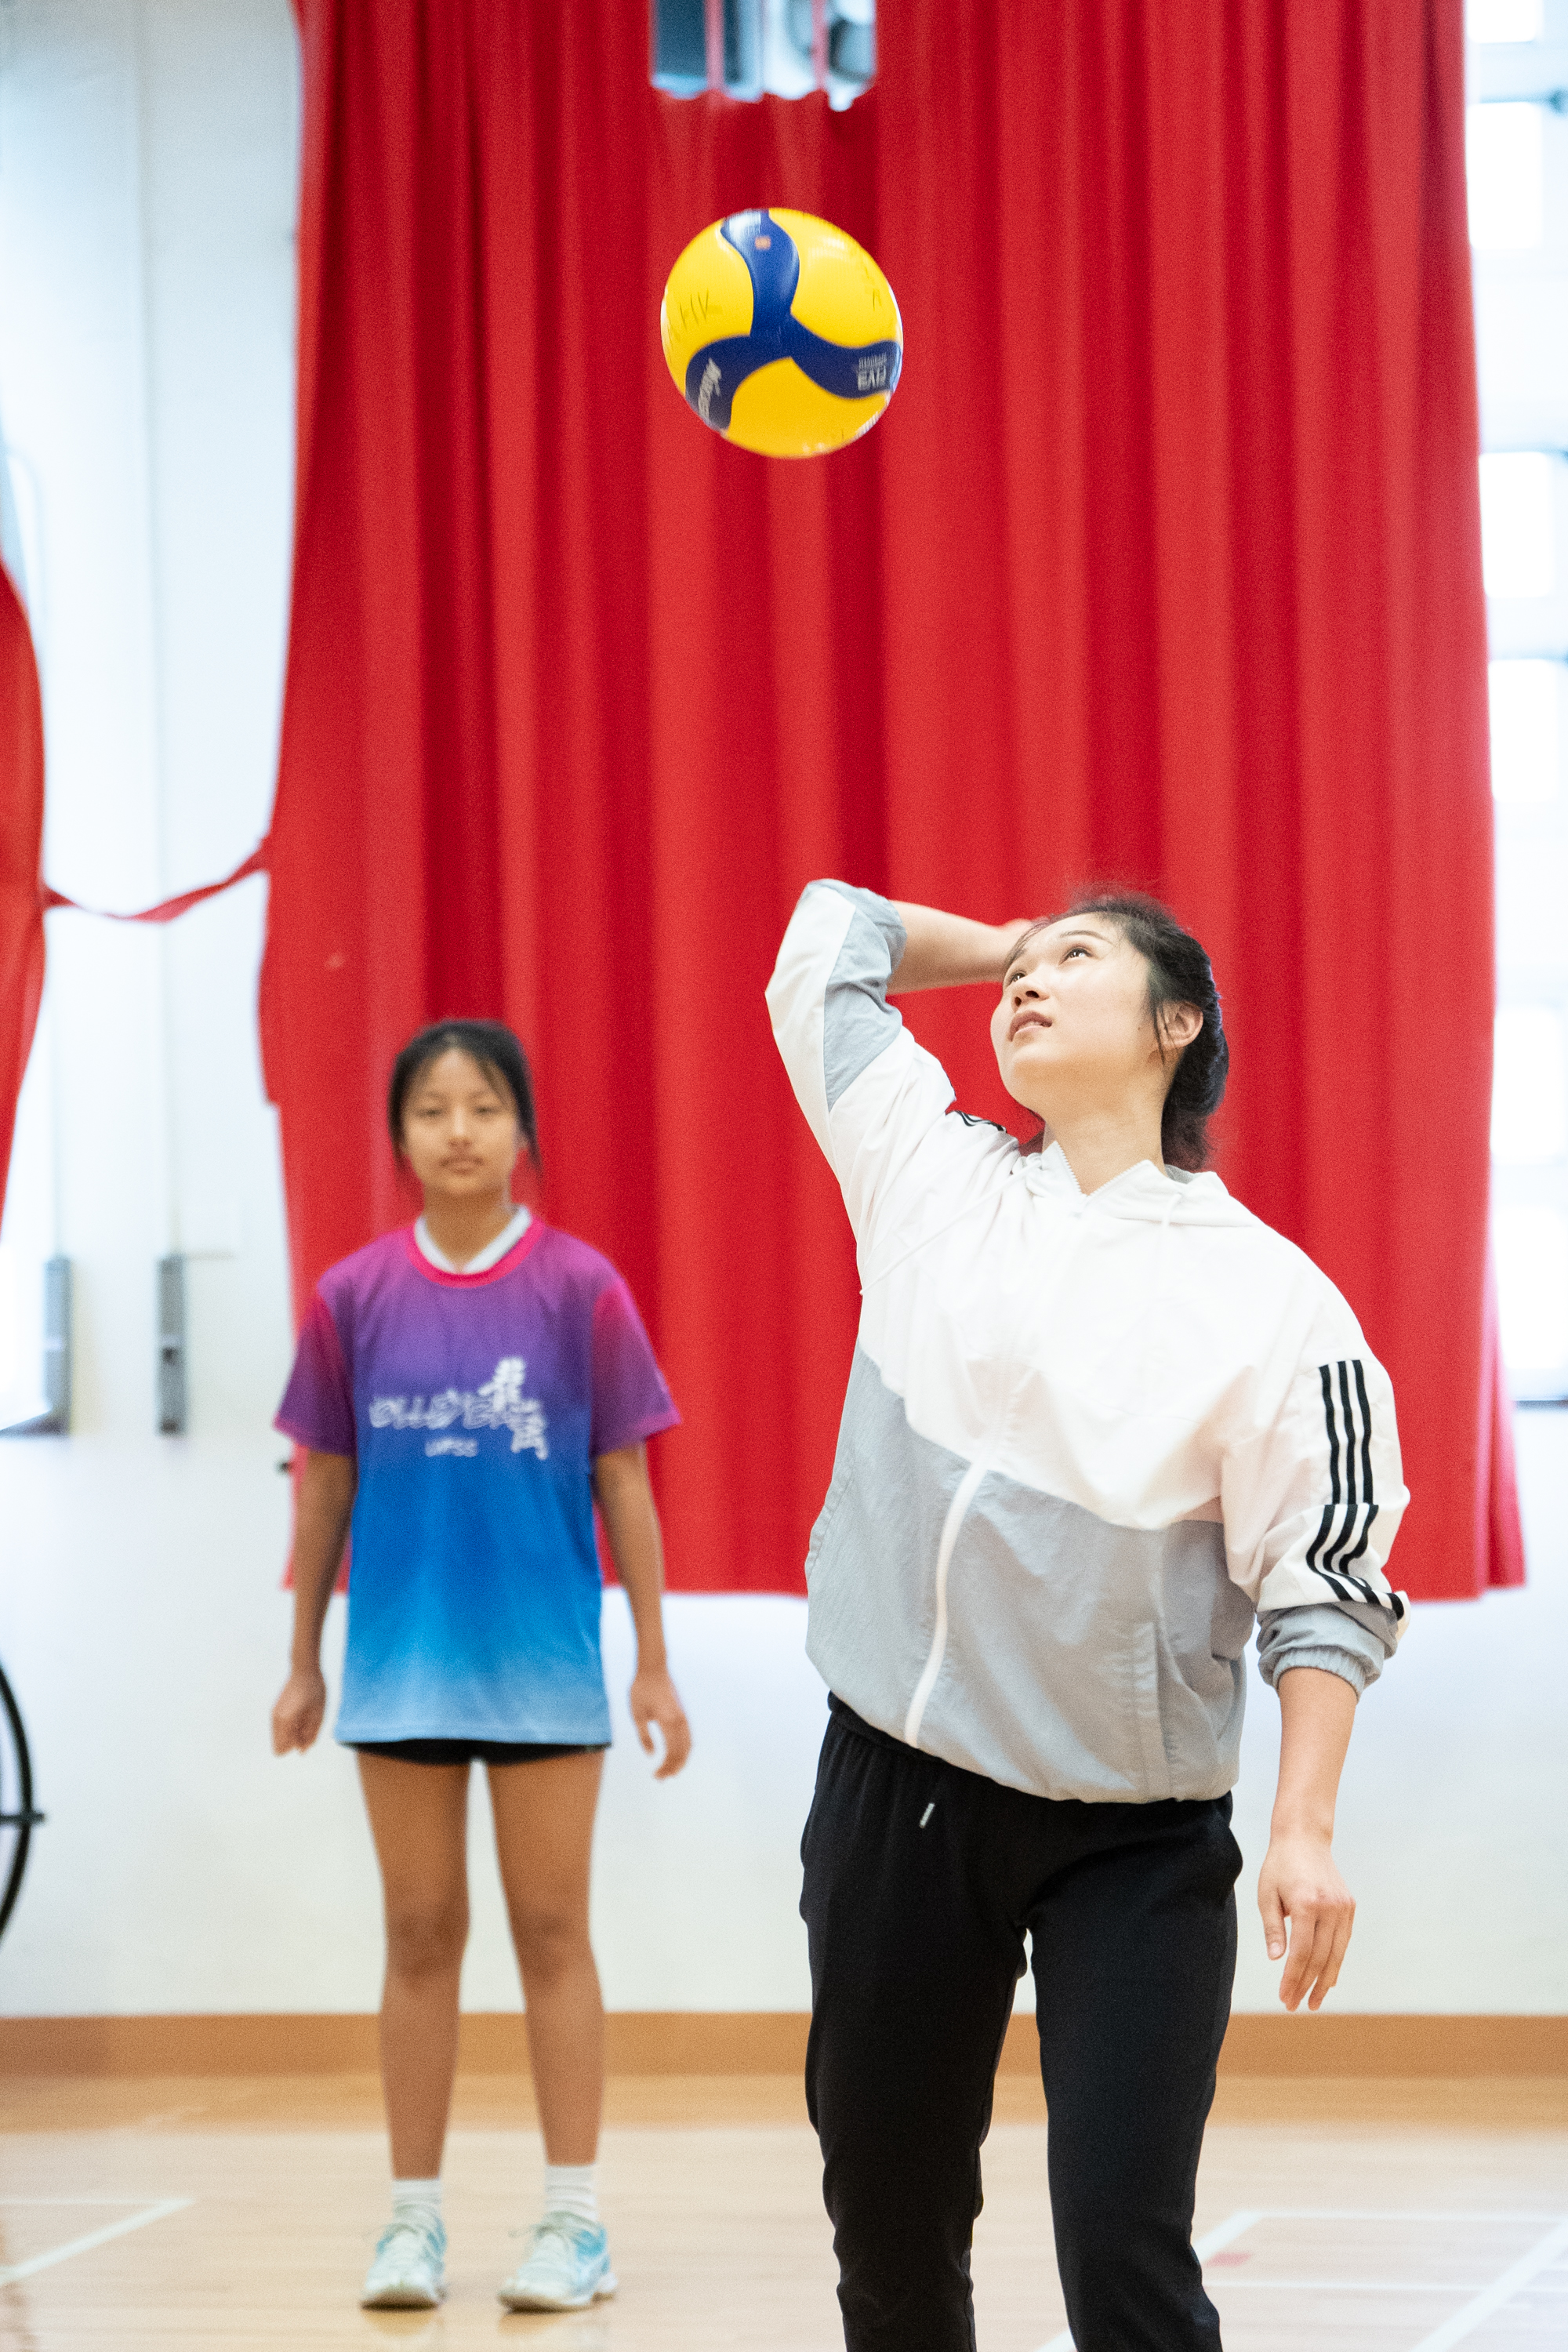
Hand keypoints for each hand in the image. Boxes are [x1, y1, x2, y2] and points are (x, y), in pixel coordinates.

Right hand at [272, 1665, 327, 1755]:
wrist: (304, 1669)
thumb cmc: (315, 1691)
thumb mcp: (319, 1714)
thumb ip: (311, 1735)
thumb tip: (301, 1751)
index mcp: (285, 1721)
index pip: (281, 1750)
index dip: (296, 1746)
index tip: (307, 1731)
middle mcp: (275, 1719)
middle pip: (278, 1747)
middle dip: (293, 1742)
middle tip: (307, 1724)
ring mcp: (273, 1714)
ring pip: (278, 1738)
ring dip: (292, 1734)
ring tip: (304, 1717)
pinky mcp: (275, 1710)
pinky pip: (280, 1730)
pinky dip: (290, 1728)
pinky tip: (300, 1713)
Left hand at [629, 1666, 691, 1779]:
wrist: (653, 1668)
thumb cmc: (641, 1690)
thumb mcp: (637, 1715)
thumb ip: (644, 1737)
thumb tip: (651, 1756)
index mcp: (669, 1722)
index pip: (671, 1752)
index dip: (666, 1767)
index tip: (656, 1776)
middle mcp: (680, 1721)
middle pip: (682, 1751)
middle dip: (674, 1767)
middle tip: (662, 1778)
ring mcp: (683, 1716)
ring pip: (688, 1744)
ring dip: (681, 1759)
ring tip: (671, 1770)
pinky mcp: (682, 1713)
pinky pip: (688, 1736)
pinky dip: (685, 1749)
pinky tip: (677, 1754)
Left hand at [1258, 1830, 1354, 2011]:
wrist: (1304, 1839)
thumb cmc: (1280, 1866)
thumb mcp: (1266, 1894)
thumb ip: (1273, 1928)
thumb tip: (1276, 1960)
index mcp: (1306, 1903)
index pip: (1301, 1952)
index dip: (1292, 1978)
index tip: (1284, 1996)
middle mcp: (1329, 1907)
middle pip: (1319, 1958)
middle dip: (1306, 1985)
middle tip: (1294, 2005)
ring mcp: (1343, 1908)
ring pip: (1336, 1954)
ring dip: (1324, 1981)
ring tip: (1313, 2002)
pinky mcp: (1349, 1907)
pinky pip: (1343, 1942)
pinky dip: (1335, 1962)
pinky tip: (1326, 1979)